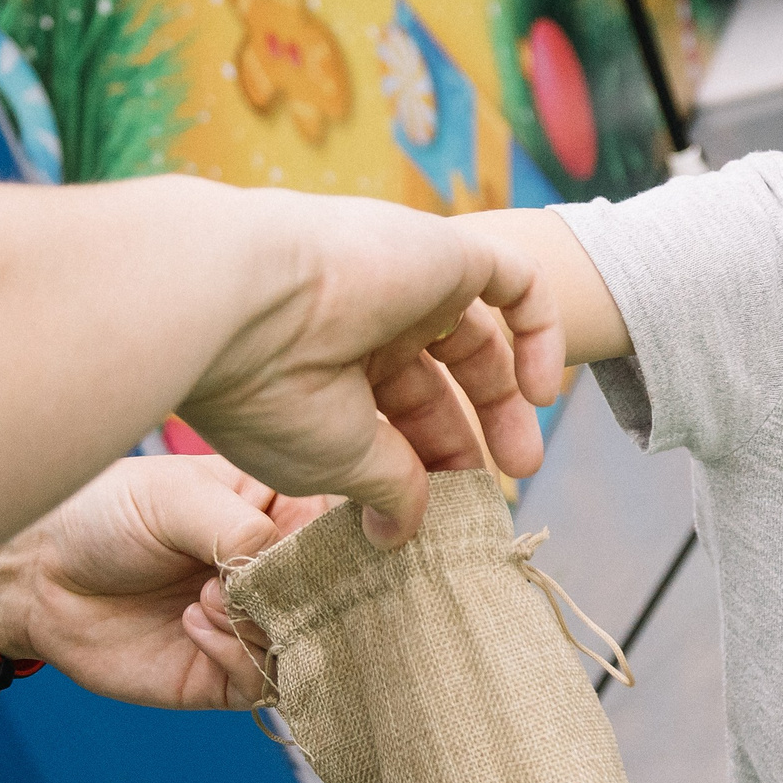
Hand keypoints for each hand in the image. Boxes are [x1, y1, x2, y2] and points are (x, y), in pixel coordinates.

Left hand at [0, 455, 332, 709]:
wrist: (35, 576)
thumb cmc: (105, 514)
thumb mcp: (177, 496)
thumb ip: (243, 529)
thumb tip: (293, 574)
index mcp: (283, 511)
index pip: (349, 529)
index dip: (355, 540)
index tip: (339, 544)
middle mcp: (280, 572)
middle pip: (342, 595)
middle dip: (317, 593)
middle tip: (267, 581)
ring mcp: (256, 626)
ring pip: (310, 645)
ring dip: (266, 623)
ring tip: (209, 596)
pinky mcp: (225, 675)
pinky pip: (264, 682)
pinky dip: (237, 655)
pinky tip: (192, 622)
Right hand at [179, 196, 563, 542]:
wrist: (241, 301)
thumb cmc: (274, 392)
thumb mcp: (337, 461)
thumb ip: (388, 488)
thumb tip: (401, 533)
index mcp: (326, 363)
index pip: (393, 412)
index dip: (426, 461)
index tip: (441, 515)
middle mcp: (364, 317)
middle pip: (436, 379)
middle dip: (468, 436)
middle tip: (497, 489)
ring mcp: (406, 279)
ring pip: (478, 335)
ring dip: (508, 399)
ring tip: (526, 463)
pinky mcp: (445, 249)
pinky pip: (518, 281)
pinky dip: (541, 332)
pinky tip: (540, 393)